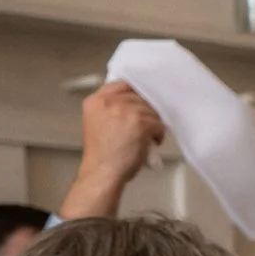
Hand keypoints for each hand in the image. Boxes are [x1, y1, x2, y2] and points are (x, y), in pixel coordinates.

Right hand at [54, 82, 164, 219]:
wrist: (103, 172)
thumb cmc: (103, 154)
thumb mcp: (98, 122)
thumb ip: (111, 108)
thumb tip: (134, 102)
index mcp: (95, 101)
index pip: (121, 84)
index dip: (135, 93)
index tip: (142, 102)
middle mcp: (108, 102)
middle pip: (139, 96)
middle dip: (146, 110)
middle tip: (147, 124)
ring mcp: (124, 111)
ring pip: (151, 110)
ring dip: (153, 123)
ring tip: (147, 137)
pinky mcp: (140, 122)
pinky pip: (159, 124)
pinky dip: (159, 134)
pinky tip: (151, 142)